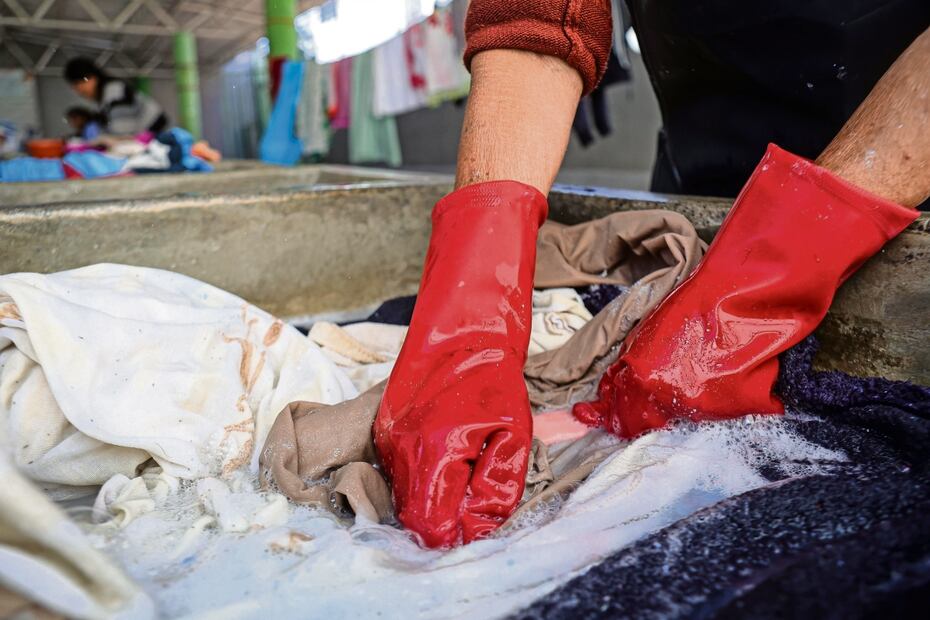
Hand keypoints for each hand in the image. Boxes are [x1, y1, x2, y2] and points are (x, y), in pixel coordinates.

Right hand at [373, 181, 546, 546]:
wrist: (462, 327)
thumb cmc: (494, 377)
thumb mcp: (513, 434)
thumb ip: (497, 487)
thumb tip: (477, 528)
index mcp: (434, 451)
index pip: (431, 525)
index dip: (455, 534)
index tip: (476, 523)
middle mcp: (400, 450)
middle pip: (412, 517)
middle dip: (443, 519)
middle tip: (474, 501)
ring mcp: (386, 440)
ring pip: (402, 497)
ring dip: (431, 500)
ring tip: (464, 474)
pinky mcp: (383, 431)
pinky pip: (396, 474)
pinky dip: (420, 480)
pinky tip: (446, 460)